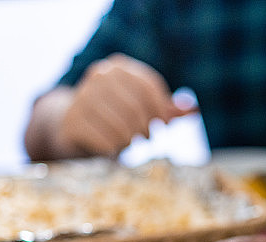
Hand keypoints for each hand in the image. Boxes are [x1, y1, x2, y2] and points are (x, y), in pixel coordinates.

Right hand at [56, 54, 190, 156]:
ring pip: (122, 128)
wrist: (72, 124)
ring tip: (128, 141)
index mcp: (118, 67)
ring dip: (130, 141)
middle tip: (147, 137)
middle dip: (147, 128)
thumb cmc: (116, 115)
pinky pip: (106, 142)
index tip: (164, 124)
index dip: (162, 109)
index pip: (148, 87)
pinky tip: (111, 147)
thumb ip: (169, 110)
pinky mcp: (72, 121)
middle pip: (136, 109)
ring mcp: (82, 97)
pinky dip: (114, 150)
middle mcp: (98, 76)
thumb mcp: (144, 109)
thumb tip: (194, 110)